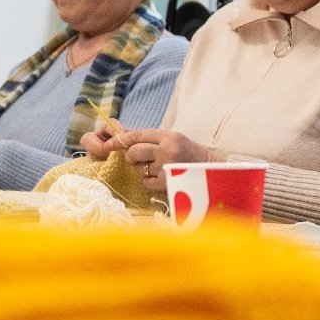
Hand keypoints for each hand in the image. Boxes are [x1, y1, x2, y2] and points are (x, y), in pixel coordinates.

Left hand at [83, 127, 213, 191]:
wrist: (211, 170)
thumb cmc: (189, 153)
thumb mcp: (174, 139)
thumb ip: (151, 139)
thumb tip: (123, 138)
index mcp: (169, 137)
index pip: (138, 135)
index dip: (121, 139)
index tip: (109, 143)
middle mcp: (167, 151)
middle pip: (134, 152)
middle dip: (131, 156)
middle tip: (137, 158)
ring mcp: (167, 168)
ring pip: (139, 168)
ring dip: (142, 169)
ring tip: (158, 167)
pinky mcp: (167, 184)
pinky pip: (145, 182)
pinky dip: (149, 181)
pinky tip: (161, 177)